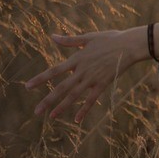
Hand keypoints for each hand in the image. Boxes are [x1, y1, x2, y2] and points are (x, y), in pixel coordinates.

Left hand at [25, 28, 144, 121]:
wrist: (131, 45)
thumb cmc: (111, 39)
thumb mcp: (89, 38)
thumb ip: (69, 40)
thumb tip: (52, 36)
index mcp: (77, 58)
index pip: (55, 71)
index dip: (40, 78)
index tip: (27, 87)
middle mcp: (82, 70)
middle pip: (62, 87)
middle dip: (48, 100)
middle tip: (36, 112)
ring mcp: (93, 78)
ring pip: (74, 95)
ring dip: (62, 107)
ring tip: (51, 117)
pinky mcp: (103, 84)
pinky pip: (91, 99)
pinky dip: (84, 110)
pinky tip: (77, 120)